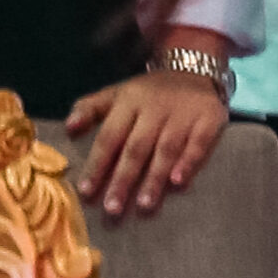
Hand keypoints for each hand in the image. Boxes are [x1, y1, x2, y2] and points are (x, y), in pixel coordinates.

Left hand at [55, 62, 232, 217]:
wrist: (192, 69)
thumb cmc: (148, 92)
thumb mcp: (117, 92)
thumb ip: (90, 108)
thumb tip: (68, 127)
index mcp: (128, 102)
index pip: (109, 136)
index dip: (97, 164)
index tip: (85, 191)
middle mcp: (154, 109)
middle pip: (136, 148)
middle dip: (123, 179)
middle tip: (112, 209)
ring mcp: (182, 114)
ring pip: (165, 149)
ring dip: (154, 178)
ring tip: (143, 205)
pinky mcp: (208, 119)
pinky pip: (198, 143)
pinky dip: (188, 162)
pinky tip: (178, 183)